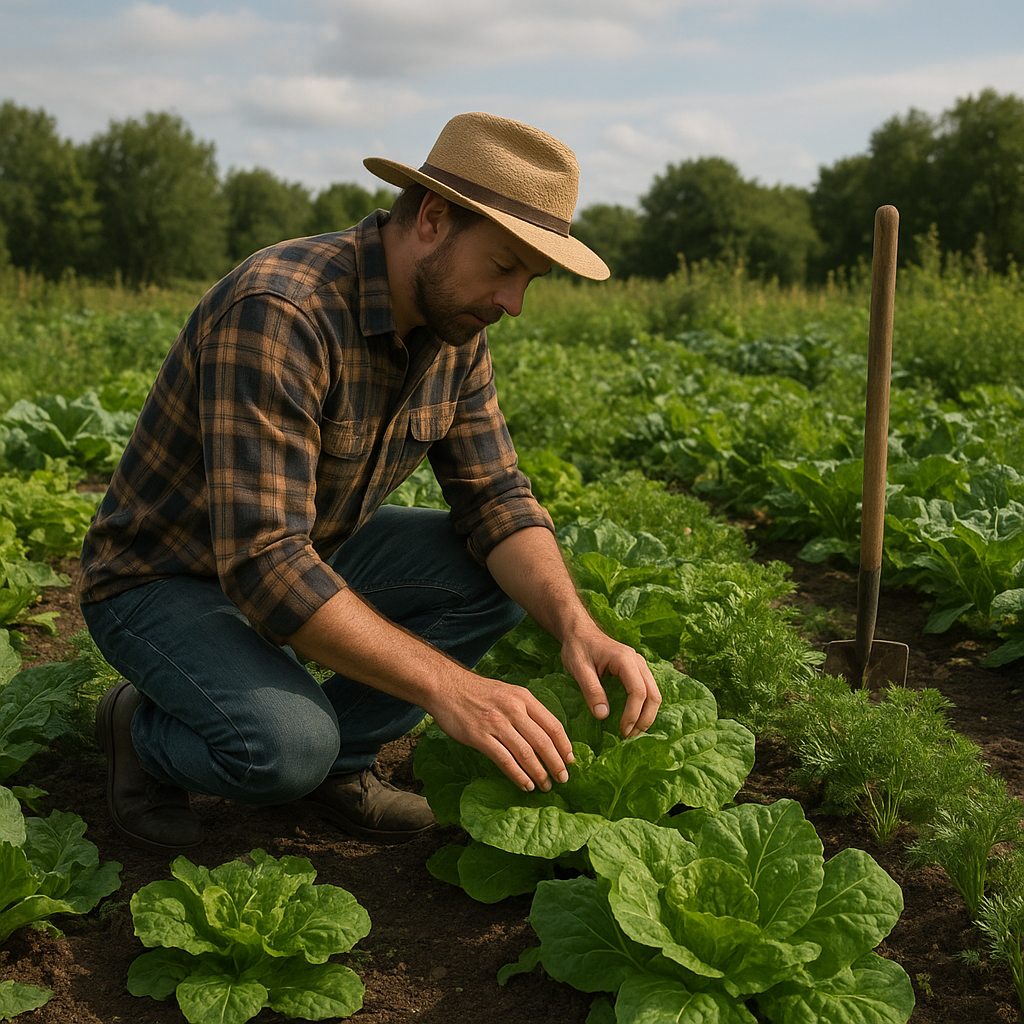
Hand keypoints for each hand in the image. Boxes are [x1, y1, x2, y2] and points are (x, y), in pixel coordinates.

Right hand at [423, 673, 574, 793]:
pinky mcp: (480, 737)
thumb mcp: (508, 692)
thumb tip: (545, 735)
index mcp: (524, 698)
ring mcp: (496, 723)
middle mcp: (513, 710)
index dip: (564, 745)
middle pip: (543, 741)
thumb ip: (526, 710)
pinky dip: (518, 775)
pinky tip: (525, 784)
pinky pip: (505, 760)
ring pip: (526, 753)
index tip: (570, 760)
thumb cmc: (479, 692)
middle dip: (556, 764)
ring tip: (545, 785)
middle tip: (563, 779)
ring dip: (539, 773)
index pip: (553, 725)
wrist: (446, 686)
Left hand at [560, 628, 661, 737]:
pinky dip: (645, 707)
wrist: (579, 632)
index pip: (638, 691)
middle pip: (653, 694)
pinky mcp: (637, 671)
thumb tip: (603, 715)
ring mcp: (640, 665)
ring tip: (631, 732)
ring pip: (654, 694)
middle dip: (644, 719)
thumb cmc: (577, 647)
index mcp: (624, 659)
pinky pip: (648, 691)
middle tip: (629, 736)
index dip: (633, 714)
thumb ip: (591, 690)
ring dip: (647, 715)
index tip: (622, 730)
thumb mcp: (578, 668)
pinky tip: (633, 719)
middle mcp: (638, 661)